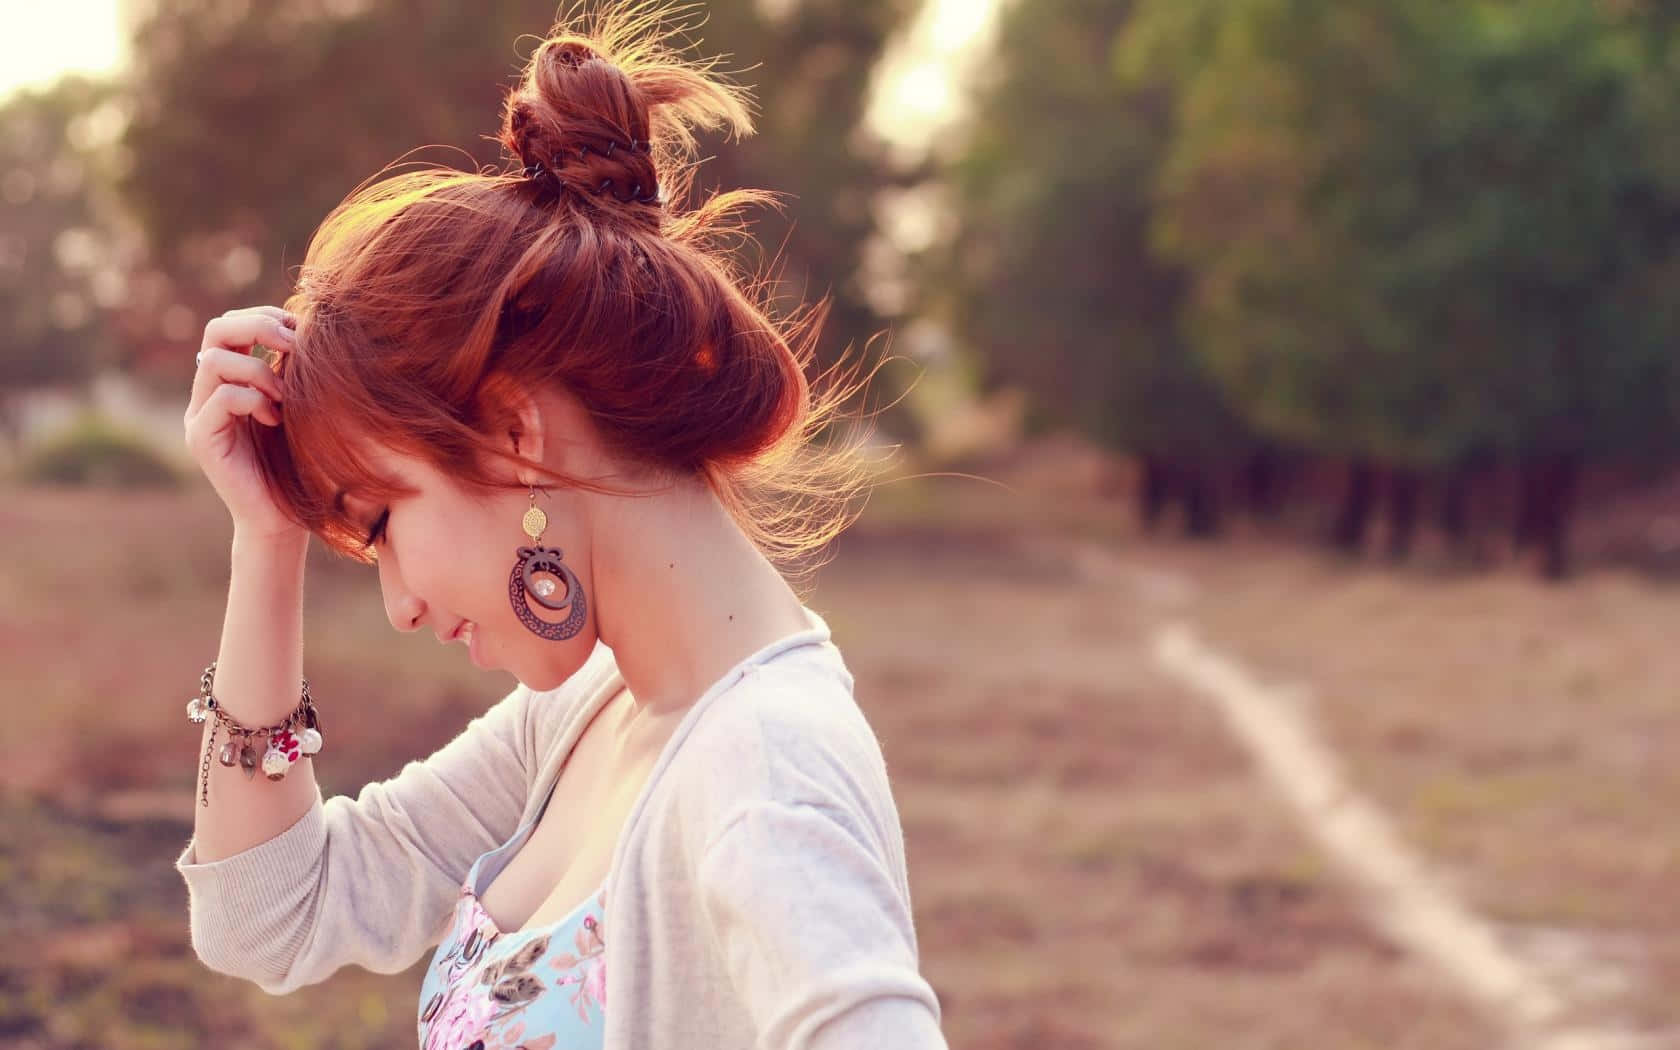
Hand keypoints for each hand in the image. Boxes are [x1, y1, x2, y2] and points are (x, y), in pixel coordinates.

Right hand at [183, 305, 304, 542]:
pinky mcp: (201, 439)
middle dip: (258, 327)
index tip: (302, 331)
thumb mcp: (301, 405)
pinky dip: (254, 399)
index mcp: (230, 378)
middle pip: (216, 330)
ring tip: (284, 397)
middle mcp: (208, 392)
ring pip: (214, 360)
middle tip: (293, 345)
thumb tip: (311, 324)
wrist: (284, 517)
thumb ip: (293, 370)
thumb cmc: (300, 462)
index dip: (265, 317)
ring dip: (259, 371)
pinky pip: (221, 397)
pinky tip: (276, 419)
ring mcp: (199, 415)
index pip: (231, 324)